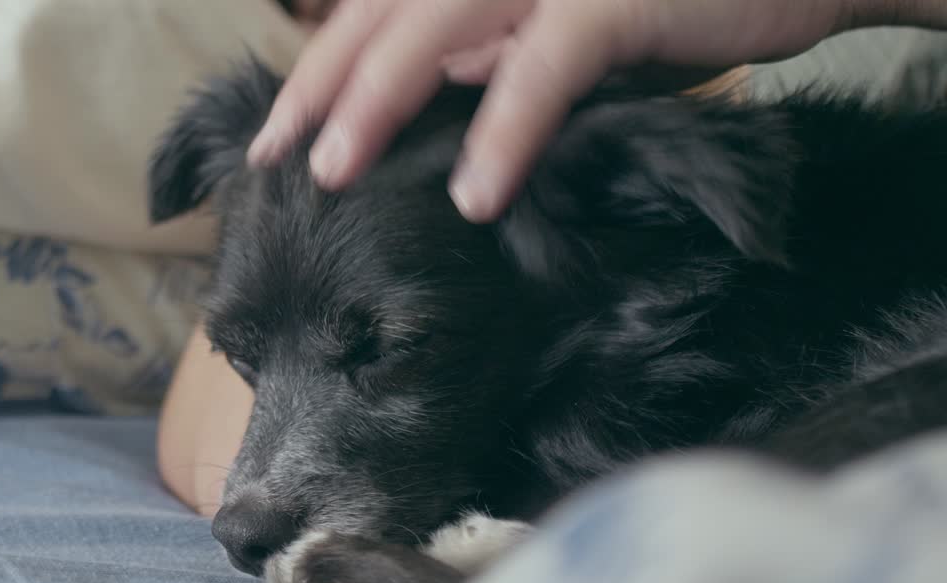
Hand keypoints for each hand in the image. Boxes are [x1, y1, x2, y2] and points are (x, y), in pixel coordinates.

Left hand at [247, 0, 869, 222]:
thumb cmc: (674, 0)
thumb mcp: (568, 26)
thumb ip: (498, 49)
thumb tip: (439, 98)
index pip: (375, 9)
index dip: (319, 71)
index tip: (275, 138)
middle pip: (384, 13)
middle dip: (322, 88)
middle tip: (278, 162)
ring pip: (437, 24)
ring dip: (379, 102)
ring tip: (336, 176)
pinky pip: (545, 64)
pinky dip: (506, 130)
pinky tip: (475, 196)